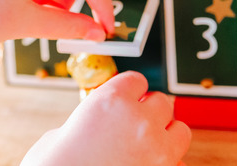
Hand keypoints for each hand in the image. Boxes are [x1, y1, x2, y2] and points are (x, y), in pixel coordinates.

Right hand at [21, 71, 190, 165]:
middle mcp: (138, 119)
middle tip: (138, 121)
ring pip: (180, 129)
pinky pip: (180, 162)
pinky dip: (169, 162)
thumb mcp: (61, 132)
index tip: (130, 96)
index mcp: (110, 101)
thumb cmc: (55, 165)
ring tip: (151, 142)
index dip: (131, 90)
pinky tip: (152, 164)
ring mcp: (156, 148)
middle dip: (150, 110)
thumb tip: (94, 125)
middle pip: (162, 101)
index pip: (136, 79)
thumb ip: (87, 121)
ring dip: (167, 133)